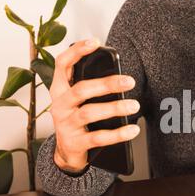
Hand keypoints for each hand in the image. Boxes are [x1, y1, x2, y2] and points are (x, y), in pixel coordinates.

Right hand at [50, 39, 140, 172]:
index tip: (95, 42)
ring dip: (114, 108)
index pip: (62, 65)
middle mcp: (60, 105)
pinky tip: (132, 130)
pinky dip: (118, 134)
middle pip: (81, 89)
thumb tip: (119, 75)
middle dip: (106, 84)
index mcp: (60, 90)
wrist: (67, 152)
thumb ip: (90, 87)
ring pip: (89, 113)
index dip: (76, 51)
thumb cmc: (77, 120)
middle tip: (129, 81)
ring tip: (134, 106)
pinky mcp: (75, 142)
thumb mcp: (77, 101)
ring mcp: (66, 124)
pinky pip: (98, 137)